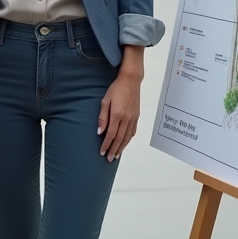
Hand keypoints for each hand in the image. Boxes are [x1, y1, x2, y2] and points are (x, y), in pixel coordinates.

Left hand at [97, 46, 144, 161]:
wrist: (131, 80)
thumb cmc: (116, 88)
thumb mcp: (105, 100)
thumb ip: (103, 117)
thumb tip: (100, 131)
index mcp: (117, 114)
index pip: (111, 134)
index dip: (106, 144)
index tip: (102, 152)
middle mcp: (127, 118)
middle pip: (120, 139)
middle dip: (114, 150)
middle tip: (109, 158)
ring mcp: (133, 118)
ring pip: (127, 137)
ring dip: (122, 147)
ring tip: (117, 155)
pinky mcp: (137, 116)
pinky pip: (133, 131)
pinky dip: (128, 139)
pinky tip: (125, 143)